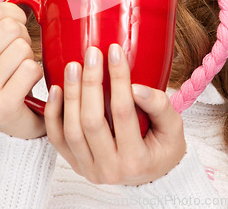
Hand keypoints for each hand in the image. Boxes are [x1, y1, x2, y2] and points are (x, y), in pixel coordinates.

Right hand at [0, 0, 45, 138]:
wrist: (20, 117)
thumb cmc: (16, 71)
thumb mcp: (14, 31)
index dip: (17, 18)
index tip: (15, 33)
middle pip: (12, 29)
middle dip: (27, 39)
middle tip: (22, 57)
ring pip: (23, 49)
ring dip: (33, 59)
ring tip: (24, 73)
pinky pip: (30, 70)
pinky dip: (37, 75)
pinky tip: (29, 86)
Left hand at [44, 44, 185, 184]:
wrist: (151, 177)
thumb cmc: (164, 147)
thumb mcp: (174, 127)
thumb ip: (159, 106)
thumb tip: (136, 87)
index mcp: (136, 160)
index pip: (123, 112)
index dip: (118, 79)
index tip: (115, 51)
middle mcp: (109, 169)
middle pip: (92, 121)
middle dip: (90, 83)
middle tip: (92, 53)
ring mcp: (89, 169)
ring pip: (71, 130)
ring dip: (71, 95)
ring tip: (73, 66)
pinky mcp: (75, 164)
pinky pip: (57, 139)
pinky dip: (53, 113)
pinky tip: (55, 89)